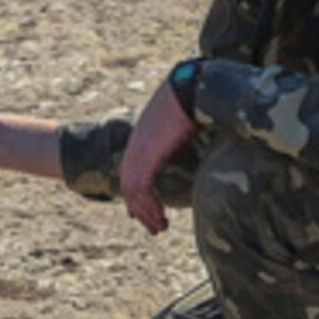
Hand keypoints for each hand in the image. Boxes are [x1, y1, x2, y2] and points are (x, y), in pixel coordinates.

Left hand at [119, 79, 198, 234]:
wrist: (189, 91)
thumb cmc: (189, 106)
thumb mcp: (179, 131)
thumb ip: (174, 146)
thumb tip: (176, 158)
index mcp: (141, 141)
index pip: (131, 173)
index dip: (136, 196)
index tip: (140, 213)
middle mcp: (135, 147)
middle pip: (129, 186)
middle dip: (140, 209)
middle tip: (154, 227)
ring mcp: (138, 151)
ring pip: (133, 192)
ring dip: (146, 213)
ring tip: (160, 228)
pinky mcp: (145, 156)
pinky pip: (141, 190)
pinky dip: (149, 207)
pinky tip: (161, 218)